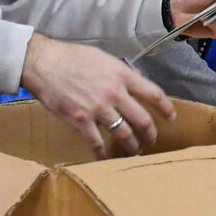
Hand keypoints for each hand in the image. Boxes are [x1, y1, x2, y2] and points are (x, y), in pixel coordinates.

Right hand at [21, 33, 174, 158]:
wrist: (45, 63)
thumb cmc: (72, 57)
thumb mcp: (104, 59)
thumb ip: (121, 73)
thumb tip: (135, 83)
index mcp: (122, 75)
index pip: (154, 94)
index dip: (166, 108)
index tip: (171, 117)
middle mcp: (115, 93)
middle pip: (142, 119)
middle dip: (150, 133)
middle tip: (151, 139)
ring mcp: (98, 108)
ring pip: (123, 134)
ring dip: (131, 146)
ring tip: (134, 151)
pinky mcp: (80, 120)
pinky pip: (96, 142)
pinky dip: (102, 154)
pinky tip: (105, 158)